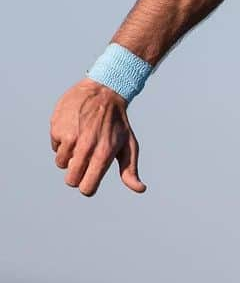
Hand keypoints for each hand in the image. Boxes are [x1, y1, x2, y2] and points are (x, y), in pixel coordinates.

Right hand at [51, 79, 145, 196]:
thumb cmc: (118, 123)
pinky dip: (62, 143)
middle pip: (71, 180)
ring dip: (69, 158)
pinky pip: (55, 147)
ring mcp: (69, 137)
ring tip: (81, 143)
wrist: (104, 92)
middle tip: (84, 163)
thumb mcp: (129, 145)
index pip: (87, 187)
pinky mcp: (57, 127)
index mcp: (104, 154)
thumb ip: (130, 170)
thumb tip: (140, 189)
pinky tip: (73, 131)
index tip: (90, 182)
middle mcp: (86, 147)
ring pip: (61, 164)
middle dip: (76, 176)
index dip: (87, 188)